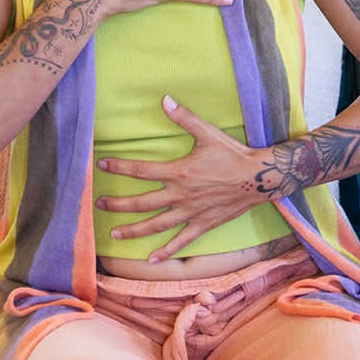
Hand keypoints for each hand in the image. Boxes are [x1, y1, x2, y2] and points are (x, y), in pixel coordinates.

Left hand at [96, 95, 262, 259]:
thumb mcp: (208, 133)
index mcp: (179, 173)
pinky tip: (151, 260)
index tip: (101, 165)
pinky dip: (165, 252)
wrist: (260, 178)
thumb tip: (165, 99)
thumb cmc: (233, 154)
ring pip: (156, 225)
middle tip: (99, 205)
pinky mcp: (202, 225)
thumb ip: (184, 118)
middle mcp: (180, 196)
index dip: (119, 167)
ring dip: (134, 230)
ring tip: (115, 234)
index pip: (141, 171)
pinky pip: (180, 241)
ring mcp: (190, 213)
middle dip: (118, 204)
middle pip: (141, 203)